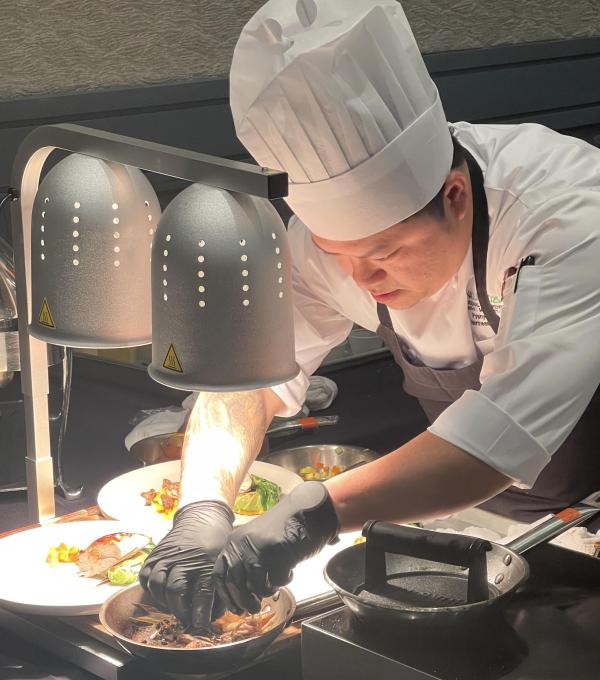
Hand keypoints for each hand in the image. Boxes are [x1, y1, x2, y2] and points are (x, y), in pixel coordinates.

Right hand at [139, 500, 233, 628]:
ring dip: (164, 602)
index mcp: (206, 561)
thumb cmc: (216, 544)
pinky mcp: (154, 555)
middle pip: (175, 591)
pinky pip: (145, 577)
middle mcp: (184, 559)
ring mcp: (166, 555)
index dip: (200, 612)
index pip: (202, 592)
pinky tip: (162, 594)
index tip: (200, 624)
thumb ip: (218, 589)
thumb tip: (212, 617)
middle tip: (187, 618)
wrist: (202, 517)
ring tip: (174, 607)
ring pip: (157, 585)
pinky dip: (151, 589)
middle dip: (180, 610)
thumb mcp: (222, 564)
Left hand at [213, 482, 338, 613]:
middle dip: (244, 601)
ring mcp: (258, 546)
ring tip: (274, 588)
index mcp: (234, 541)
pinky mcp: (276, 551)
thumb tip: (239, 596)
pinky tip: (288, 573)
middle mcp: (242, 543)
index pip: (220, 574)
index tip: (235, 608)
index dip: (226, 595)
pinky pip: (276, 580)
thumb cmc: (283, 529)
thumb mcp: (256, 543)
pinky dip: (283, 581)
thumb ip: (245, 562)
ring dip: (265, 592)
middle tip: (254, 608)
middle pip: (235, 583)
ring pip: (255, 585)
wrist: (307, 511)